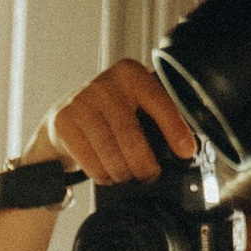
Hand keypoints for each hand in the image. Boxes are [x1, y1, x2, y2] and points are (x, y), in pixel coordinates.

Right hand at [41, 56, 199, 187]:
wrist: (64, 116)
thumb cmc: (109, 114)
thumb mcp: (133, 104)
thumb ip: (156, 117)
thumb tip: (185, 147)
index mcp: (130, 74)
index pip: (158, 100)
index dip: (174, 128)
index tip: (186, 151)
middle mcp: (105, 84)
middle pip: (131, 135)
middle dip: (144, 163)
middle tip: (149, 175)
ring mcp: (81, 102)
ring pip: (110, 153)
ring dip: (122, 173)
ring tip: (127, 176)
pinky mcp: (64, 123)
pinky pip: (90, 161)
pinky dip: (102, 175)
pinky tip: (107, 174)